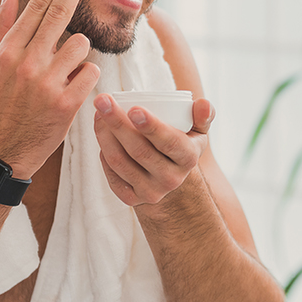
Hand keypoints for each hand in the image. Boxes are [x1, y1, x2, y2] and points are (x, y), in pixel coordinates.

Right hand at [0, 0, 100, 178]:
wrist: (0, 152)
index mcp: (8, 51)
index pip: (36, 7)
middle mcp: (27, 62)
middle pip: (60, 13)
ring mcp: (47, 83)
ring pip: (81, 45)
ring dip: (78, 52)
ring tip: (63, 69)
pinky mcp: (66, 103)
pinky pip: (90, 73)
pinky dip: (86, 76)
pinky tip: (71, 87)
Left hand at [94, 95, 214, 205]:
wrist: (171, 178)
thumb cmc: (182, 144)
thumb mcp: (198, 131)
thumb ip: (203, 116)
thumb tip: (204, 103)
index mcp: (188, 158)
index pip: (170, 142)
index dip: (151, 126)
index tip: (133, 108)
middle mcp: (171, 179)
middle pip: (139, 151)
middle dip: (118, 123)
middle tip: (103, 101)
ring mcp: (151, 192)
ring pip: (121, 162)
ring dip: (105, 135)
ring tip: (98, 113)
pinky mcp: (132, 200)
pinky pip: (112, 176)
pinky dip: (103, 154)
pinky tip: (101, 134)